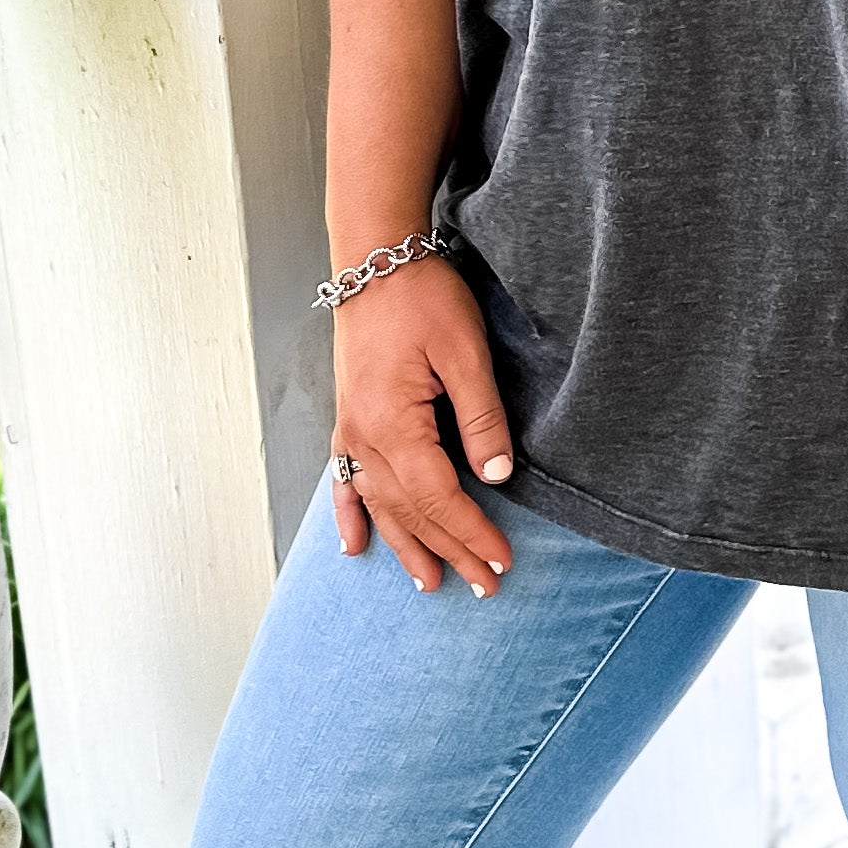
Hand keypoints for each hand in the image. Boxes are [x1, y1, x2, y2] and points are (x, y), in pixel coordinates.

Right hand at [330, 257, 516, 596]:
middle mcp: (364, 437)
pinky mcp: (349, 419)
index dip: (472, 532)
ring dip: (405, 545)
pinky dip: (350, 515)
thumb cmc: (422, 298)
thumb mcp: (466, 352)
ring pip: (379, 504)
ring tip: (429, 582)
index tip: (501, 559)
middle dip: (449, 550)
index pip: (439, 496)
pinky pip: (345, 481)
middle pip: (410, 510)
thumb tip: (497, 477)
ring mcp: (351, 431)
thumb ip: (482, 418)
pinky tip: (354, 545)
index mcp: (393, 424)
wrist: (375, 262)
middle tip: (483, 585)